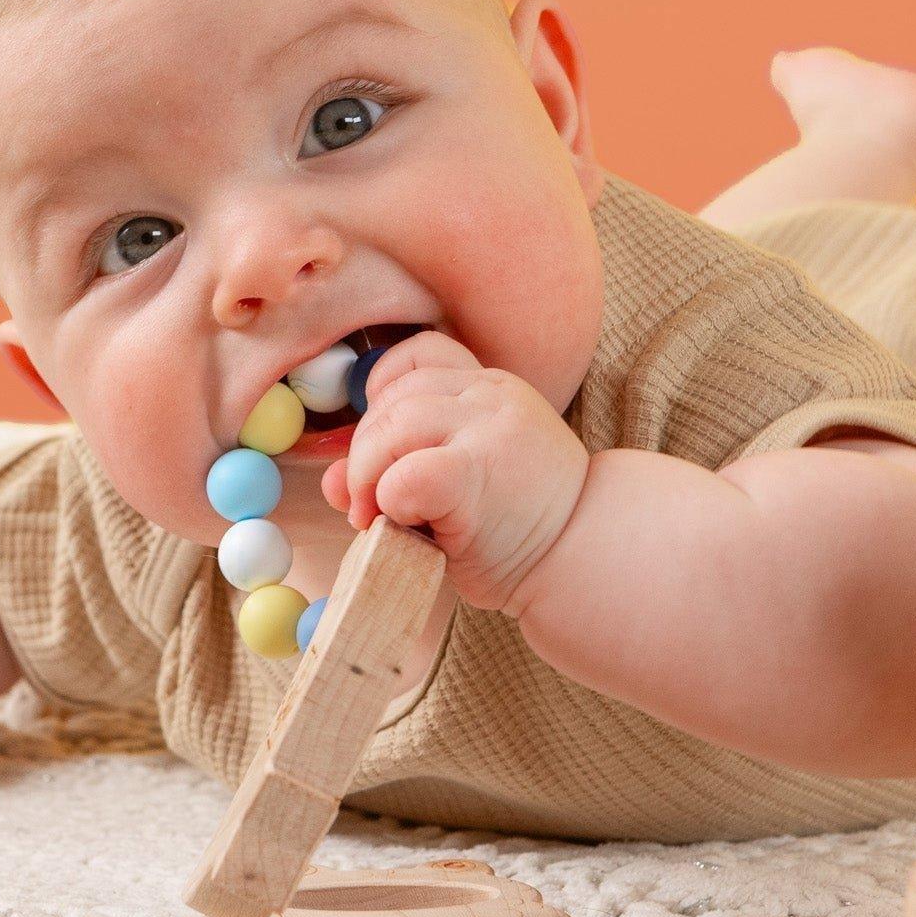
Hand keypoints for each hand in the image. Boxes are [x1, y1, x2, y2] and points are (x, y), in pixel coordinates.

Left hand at [321, 331, 589, 612]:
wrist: (585, 560)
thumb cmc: (521, 528)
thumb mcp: (458, 483)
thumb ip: (398, 467)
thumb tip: (330, 482)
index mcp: (489, 387)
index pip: (415, 356)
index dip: (380, 397)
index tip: (384, 451)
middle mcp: (489, 395)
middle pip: (392, 397)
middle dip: (363, 454)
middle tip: (368, 508)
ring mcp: (489, 427)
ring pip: (391, 426)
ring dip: (368, 477)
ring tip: (382, 519)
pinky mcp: (479, 471)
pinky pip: (407, 471)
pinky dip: (391, 499)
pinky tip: (409, 525)